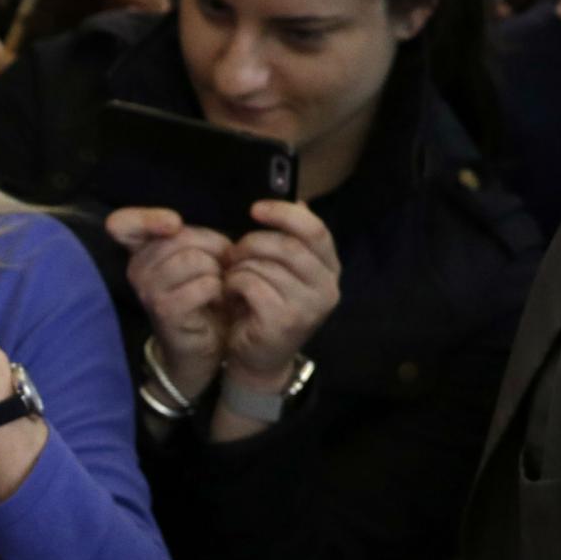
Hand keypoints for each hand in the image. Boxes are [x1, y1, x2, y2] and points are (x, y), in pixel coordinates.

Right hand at [106, 207, 232, 398]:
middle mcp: (136, 270)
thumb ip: (187, 235)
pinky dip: (219, 291)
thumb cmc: (203, 294)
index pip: (123, 224)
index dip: (147, 218)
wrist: (203, 343)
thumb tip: (176, 225)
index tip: (174, 224)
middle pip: (180, 236)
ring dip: (217, 272)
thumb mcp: (195, 255)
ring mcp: (148, 292)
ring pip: (195, 260)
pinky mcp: (166, 311)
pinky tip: (215, 302)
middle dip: (212, 248)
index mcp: (140, 252)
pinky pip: (205, 284)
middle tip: (218, 268)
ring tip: (215, 286)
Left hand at [221, 200, 340, 387]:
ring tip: (230, 276)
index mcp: (330, 268)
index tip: (254, 209)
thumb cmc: (265, 308)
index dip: (284, 214)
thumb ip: (291, 240)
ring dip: (239, 266)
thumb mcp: (281, 271)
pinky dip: (234, 283)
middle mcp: (327, 287)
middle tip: (232, 253)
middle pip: (287, 246)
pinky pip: (252, 284)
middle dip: (252, 243)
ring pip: (266, 265)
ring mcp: (309, 306)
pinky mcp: (285, 321)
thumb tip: (298, 200)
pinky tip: (230, 292)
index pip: (315, 230)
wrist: (259, 359)